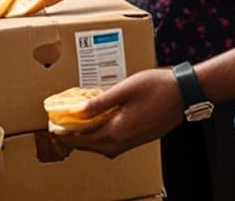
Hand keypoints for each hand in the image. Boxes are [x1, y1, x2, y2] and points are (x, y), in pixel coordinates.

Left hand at [55, 68, 183, 157]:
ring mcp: (132, 142)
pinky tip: (95, 127)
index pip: (84, 139)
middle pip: (91, 146)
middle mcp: (124, 141)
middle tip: (57, 130)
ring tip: (72, 129)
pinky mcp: (138, 138)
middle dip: (72, 140)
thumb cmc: (156, 87)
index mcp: (118, 130)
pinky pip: (112, 144)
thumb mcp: (124, 90)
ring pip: (102, 147)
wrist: (183, 93)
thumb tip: (78, 111)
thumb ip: (100, 102)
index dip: (66, 134)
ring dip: (86, 141)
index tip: (52, 128)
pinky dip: (99, 139)